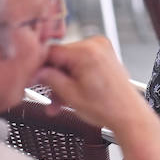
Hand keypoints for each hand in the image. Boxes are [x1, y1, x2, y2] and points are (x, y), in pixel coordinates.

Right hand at [34, 38, 153, 134]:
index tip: (29, 78)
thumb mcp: (70, 95)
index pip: (50, 52)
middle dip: (52, 79)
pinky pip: (81, 63)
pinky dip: (74, 78)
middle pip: (60, 58)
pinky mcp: (105, 56)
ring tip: (59, 103)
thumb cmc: (108, 108)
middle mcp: (95, 44)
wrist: (129, 115)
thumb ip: (49, 79)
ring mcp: (102, 49)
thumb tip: (35, 71)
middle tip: (48, 97)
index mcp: (86, 51)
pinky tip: (70, 95)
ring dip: (62, 82)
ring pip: (69, 63)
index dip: (37, 67)